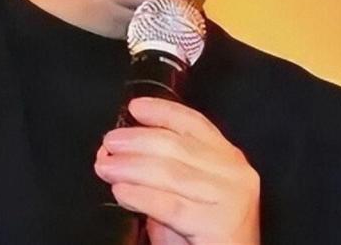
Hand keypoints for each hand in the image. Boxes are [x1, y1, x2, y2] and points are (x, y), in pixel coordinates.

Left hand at [94, 97, 260, 244]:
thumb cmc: (199, 235)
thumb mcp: (182, 194)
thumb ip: (158, 171)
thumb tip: (114, 152)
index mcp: (229, 159)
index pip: (194, 124)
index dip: (163, 112)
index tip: (134, 107)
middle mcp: (236, 174)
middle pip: (177, 146)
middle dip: (137, 141)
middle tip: (108, 143)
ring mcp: (232, 198)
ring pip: (170, 173)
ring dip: (130, 167)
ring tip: (105, 167)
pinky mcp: (221, 226)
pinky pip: (170, 205)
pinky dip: (140, 195)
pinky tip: (120, 192)